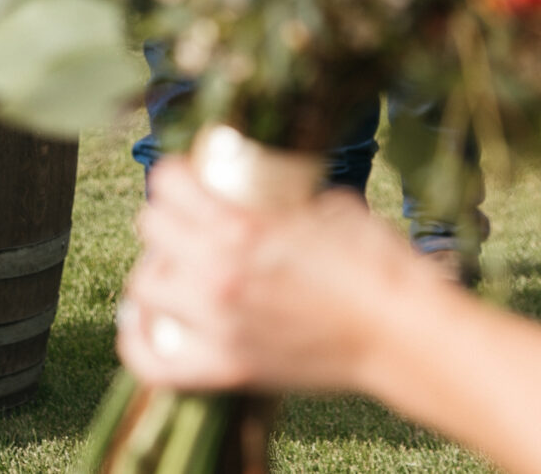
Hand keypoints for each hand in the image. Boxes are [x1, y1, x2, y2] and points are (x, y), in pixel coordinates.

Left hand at [116, 158, 430, 394]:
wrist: (401, 335)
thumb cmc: (375, 265)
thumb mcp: (326, 206)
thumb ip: (282, 197)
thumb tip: (268, 185)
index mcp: (241, 227)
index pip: (168, 183)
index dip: (176, 174)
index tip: (189, 179)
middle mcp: (217, 272)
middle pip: (150, 227)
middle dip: (167, 218)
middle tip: (186, 224)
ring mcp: (217, 323)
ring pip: (143, 285)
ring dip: (158, 271)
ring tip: (177, 270)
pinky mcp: (226, 367)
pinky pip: (151, 359)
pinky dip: (139, 341)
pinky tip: (148, 323)